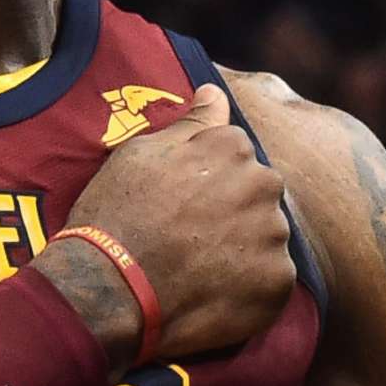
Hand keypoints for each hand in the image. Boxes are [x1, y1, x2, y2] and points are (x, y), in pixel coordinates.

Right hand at [35, 83, 295, 365]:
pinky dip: (248, 287)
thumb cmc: (116, 214)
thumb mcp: (140, 153)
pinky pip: (271, 279)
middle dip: (233, 212)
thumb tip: (215, 92)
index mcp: (234, 147)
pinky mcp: (277, 282)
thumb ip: (191, 124)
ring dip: (243, 250)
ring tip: (199, 269)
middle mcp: (263, 184)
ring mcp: (273, 235)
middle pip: (258, 195)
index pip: (237, 157)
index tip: (181, 204)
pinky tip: (212, 292)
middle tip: (191, 238)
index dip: (207, 182)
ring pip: (267, 237)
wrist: (108, 287)